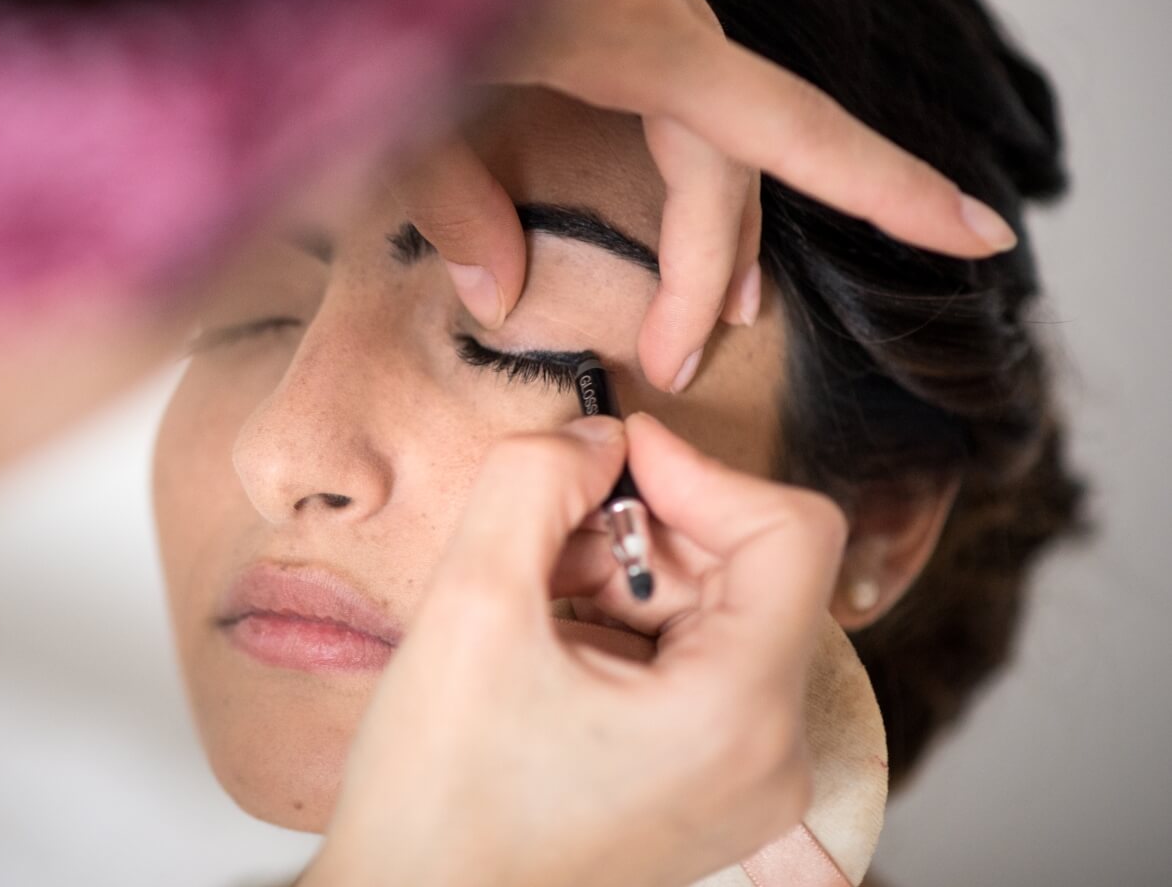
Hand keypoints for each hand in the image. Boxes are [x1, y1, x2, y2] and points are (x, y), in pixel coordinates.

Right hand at [307, 413, 846, 886]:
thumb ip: (533, 481)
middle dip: (645, 530)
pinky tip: (549, 642)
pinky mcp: (710, 785)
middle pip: (750, 571)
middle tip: (546, 536)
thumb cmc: (438, 795)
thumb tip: (595, 435)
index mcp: (739, 717)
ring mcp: (746, 780)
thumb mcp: (471, 603)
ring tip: (534, 599)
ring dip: (626, 576)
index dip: (700, 470)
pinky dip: (627, 625)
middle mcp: (771, 757)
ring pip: (719, 612)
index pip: (791, 533)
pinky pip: (698, 662)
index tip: (614, 457)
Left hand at [389, 0, 1017, 392]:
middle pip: (726, 140)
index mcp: (616, 33)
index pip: (770, 138)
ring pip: (727, 68)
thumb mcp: (379, 111)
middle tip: (679, 351)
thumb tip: (499, 294)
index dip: (878, 194)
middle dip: (710, 259)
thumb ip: (449, 201)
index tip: (972, 235)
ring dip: (737, 179)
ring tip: (738, 285)